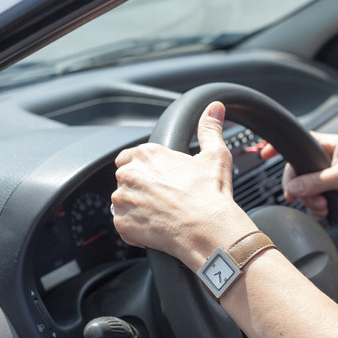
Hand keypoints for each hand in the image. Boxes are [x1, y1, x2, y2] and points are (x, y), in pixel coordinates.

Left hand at [112, 102, 256, 270]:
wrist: (208, 229)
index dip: (144, 168)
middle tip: (166, 196)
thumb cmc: (211, 193)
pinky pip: (124, 225)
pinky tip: (158, 227)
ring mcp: (123, 200)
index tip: (159, 178)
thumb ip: (210, 129)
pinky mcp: (122, 224)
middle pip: (126, 178)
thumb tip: (215, 108)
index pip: (129, 156)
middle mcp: (130, 174)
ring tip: (163, 213)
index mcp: (147, 154)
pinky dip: (137, 228)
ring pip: (123, 202)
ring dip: (137, 207)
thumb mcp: (215, 155)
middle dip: (141, 187)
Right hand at [261, 132, 337, 219]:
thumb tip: (294, 186)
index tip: (265, 154)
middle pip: (296, 170)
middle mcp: (325, 159)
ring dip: (309, 200)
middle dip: (299, 187)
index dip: (281, 147)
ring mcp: (324, 177)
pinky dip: (314, 207)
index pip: (299, 141)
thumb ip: (316, 181)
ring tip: (323, 205)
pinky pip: (309, 199)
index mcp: (329, 145)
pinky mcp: (326, 192)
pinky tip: (325, 209)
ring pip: (301, 187)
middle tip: (299, 196)